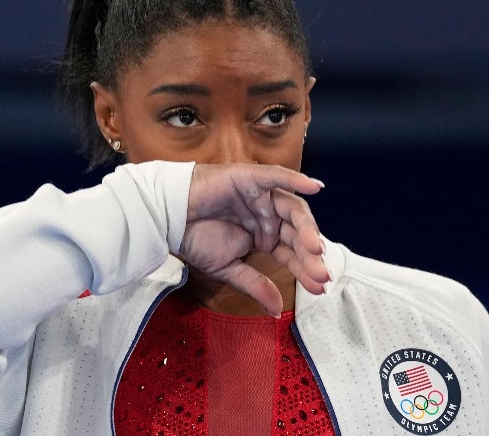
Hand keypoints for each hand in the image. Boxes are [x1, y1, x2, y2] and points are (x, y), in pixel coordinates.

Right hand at [179, 164, 328, 315]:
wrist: (168, 219)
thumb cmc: (195, 238)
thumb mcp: (229, 268)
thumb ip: (256, 285)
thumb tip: (277, 311)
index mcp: (264, 235)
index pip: (291, 252)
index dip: (305, 269)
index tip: (319, 288)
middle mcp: (267, 215)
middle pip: (297, 232)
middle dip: (310, 254)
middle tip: (321, 273)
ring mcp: (261, 196)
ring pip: (292, 209)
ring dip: (307, 227)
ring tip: (315, 248)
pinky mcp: (250, 178)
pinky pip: (277, 176)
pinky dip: (296, 179)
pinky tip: (314, 186)